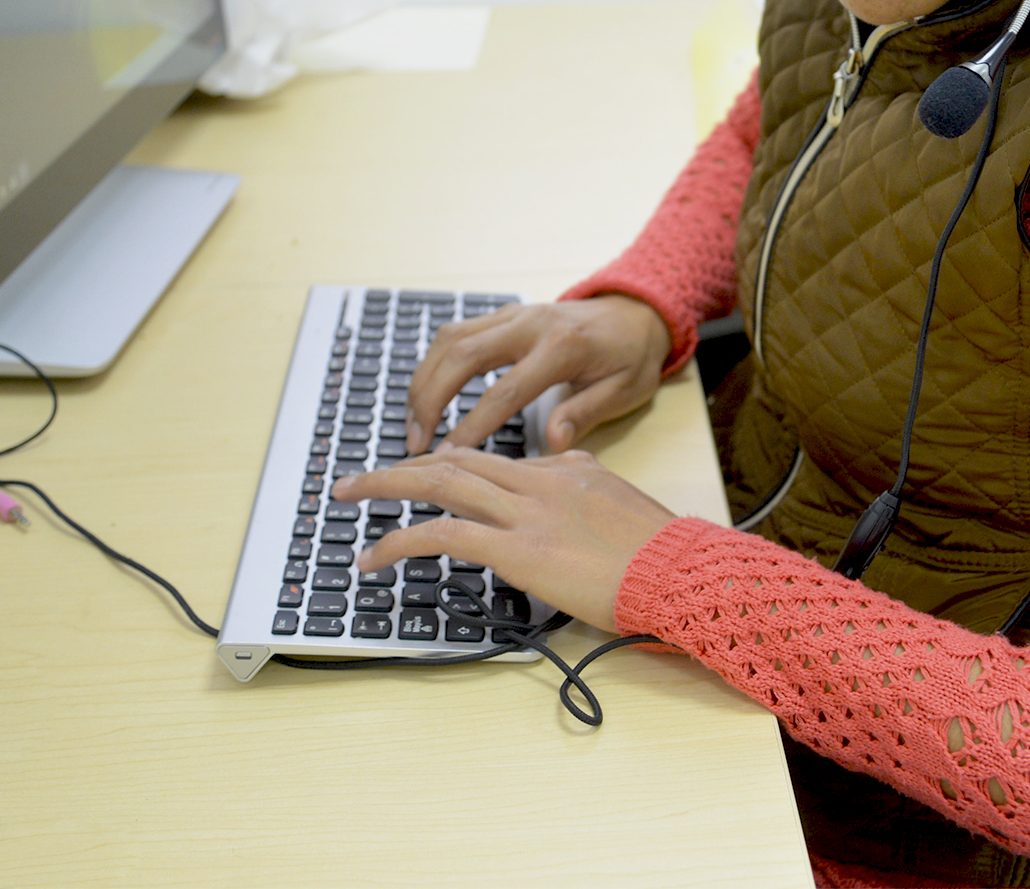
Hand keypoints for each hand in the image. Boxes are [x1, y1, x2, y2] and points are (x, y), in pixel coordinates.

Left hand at [333, 449, 675, 632]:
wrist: (681, 571)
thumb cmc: (662, 553)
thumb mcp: (622, 504)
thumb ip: (586, 485)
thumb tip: (567, 473)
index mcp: (567, 468)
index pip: (497, 460)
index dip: (452, 466)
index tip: (426, 476)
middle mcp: (539, 480)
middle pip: (457, 458)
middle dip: (405, 465)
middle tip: (364, 477)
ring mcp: (525, 511)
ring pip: (439, 483)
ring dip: (386, 485)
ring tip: (348, 496)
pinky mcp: (515, 548)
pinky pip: (440, 535)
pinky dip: (398, 540)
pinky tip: (375, 557)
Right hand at [405, 295, 672, 455]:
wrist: (637, 310)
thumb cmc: (632, 357)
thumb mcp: (624, 391)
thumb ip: (585, 413)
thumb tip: (551, 442)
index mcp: (562, 347)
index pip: (504, 390)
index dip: (472, 425)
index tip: (448, 457)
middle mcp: (530, 324)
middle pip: (462, 355)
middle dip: (430, 400)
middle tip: (415, 444)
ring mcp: (514, 314)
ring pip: (449, 339)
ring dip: (423, 381)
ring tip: (413, 424)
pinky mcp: (504, 314)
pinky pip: (456, 333)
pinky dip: (433, 364)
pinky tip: (426, 395)